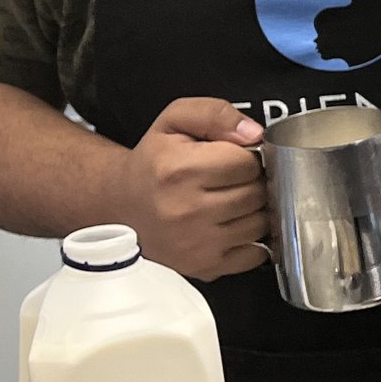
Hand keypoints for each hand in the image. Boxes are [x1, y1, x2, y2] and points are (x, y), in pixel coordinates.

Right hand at [115, 98, 268, 279]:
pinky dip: (252, 241)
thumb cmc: (152, 163)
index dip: (246, 157)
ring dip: (254, 212)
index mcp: (180, 170)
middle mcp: (187, 210)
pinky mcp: (204, 267)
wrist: (120, 205)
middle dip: (251, 183)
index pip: (248, 163)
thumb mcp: (174, 121)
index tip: (232, 159)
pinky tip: (231, 226)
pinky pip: (255, 255)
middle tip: (230, 181)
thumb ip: (216, 114)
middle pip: (257, 194)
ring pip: (260, 224)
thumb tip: (254, 133)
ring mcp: (196, 244)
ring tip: (229, 201)